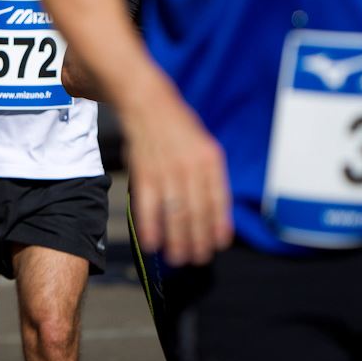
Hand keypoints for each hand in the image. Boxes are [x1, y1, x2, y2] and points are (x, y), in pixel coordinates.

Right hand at [124, 86, 232, 265]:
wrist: (147, 101)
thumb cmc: (177, 127)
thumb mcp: (203, 146)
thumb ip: (209, 176)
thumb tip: (216, 211)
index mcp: (210, 160)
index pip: (218, 200)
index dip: (218, 226)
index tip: (218, 245)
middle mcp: (191, 166)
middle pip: (197, 212)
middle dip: (198, 239)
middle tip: (197, 259)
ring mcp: (166, 169)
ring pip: (175, 212)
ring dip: (177, 239)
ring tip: (178, 258)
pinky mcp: (143, 171)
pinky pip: (148, 204)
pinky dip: (150, 226)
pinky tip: (152, 243)